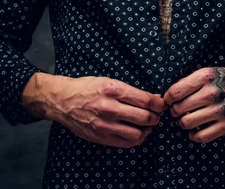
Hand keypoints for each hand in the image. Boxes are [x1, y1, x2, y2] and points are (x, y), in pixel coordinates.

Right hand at [49, 76, 165, 147]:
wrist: (63, 100)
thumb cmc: (87, 88)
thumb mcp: (108, 81)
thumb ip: (129, 91)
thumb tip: (152, 98)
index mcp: (113, 90)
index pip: (145, 100)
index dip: (159, 104)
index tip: (161, 104)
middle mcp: (109, 108)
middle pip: (144, 117)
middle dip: (156, 117)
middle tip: (156, 115)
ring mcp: (104, 124)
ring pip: (138, 133)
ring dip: (147, 130)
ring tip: (147, 125)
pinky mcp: (100, 137)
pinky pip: (126, 142)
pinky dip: (136, 139)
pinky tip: (137, 132)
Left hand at [163, 65, 224, 143]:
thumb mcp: (214, 72)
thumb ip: (194, 81)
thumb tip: (170, 94)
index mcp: (207, 76)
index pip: (176, 91)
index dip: (168, 99)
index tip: (169, 101)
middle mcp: (212, 92)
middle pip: (179, 108)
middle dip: (175, 112)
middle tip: (178, 112)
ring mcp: (221, 109)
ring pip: (187, 122)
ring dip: (184, 124)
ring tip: (187, 121)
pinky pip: (202, 136)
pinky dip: (194, 136)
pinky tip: (195, 132)